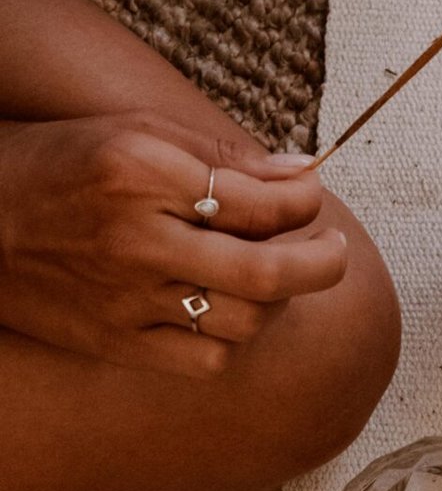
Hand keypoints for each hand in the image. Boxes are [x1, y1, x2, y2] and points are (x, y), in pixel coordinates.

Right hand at [0, 111, 346, 376]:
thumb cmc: (57, 162)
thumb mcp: (136, 129)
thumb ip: (221, 153)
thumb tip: (301, 170)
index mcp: (146, 174)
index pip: (261, 200)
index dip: (306, 200)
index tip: (312, 195)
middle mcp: (139, 240)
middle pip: (267, 270)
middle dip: (324, 262)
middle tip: (335, 250)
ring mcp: (125, 298)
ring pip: (243, 321)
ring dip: (279, 300)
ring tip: (278, 274)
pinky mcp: (112, 341)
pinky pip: (202, 361)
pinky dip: (234, 340)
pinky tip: (232, 311)